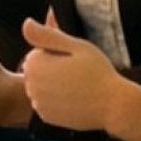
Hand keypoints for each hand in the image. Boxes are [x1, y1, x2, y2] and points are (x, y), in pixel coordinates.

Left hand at [20, 14, 128, 132]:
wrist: (114, 106)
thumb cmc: (98, 72)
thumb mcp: (75, 46)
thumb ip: (47, 35)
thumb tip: (26, 23)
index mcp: (35, 64)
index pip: (37, 52)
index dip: (56, 53)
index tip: (73, 60)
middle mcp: (30, 85)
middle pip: (36, 70)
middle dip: (51, 69)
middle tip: (77, 74)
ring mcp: (37, 103)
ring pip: (40, 86)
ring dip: (53, 85)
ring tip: (77, 87)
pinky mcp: (46, 117)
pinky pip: (46, 103)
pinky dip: (56, 101)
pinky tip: (74, 99)